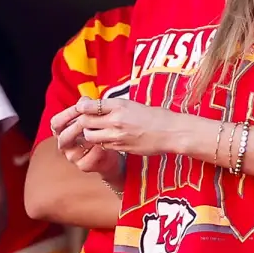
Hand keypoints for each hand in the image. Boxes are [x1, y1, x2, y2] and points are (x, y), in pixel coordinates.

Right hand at [49, 98, 122, 179]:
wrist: (111, 149)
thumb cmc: (99, 130)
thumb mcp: (92, 117)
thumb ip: (87, 108)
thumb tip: (85, 99)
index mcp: (62, 131)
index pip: (56, 123)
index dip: (67, 114)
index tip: (80, 107)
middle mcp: (64, 144)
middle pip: (63, 136)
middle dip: (76, 126)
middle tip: (90, 120)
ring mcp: (72, 156)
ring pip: (75, 148)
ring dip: (87, 139)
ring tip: (99, 131)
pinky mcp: (83, 165)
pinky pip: (88, 158)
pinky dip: (96, 150)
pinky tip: (103, 144)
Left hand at [65, 97, 179, 157]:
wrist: (171, 132)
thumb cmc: (156, 116)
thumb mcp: (133, 105)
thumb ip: (114, 107)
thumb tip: (97, 106)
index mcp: (120, 105)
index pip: (89, 106)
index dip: (82, 108)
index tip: (82, 108)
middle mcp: (116, 120)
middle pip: (85, 121)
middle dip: (82, 122)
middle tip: (86, 121)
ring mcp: (117, 135)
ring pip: (90, 136)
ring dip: (89, 133)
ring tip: (96, 131)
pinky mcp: (121, 147)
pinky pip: (102, 145)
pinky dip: (101, 142)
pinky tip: (107, 139)